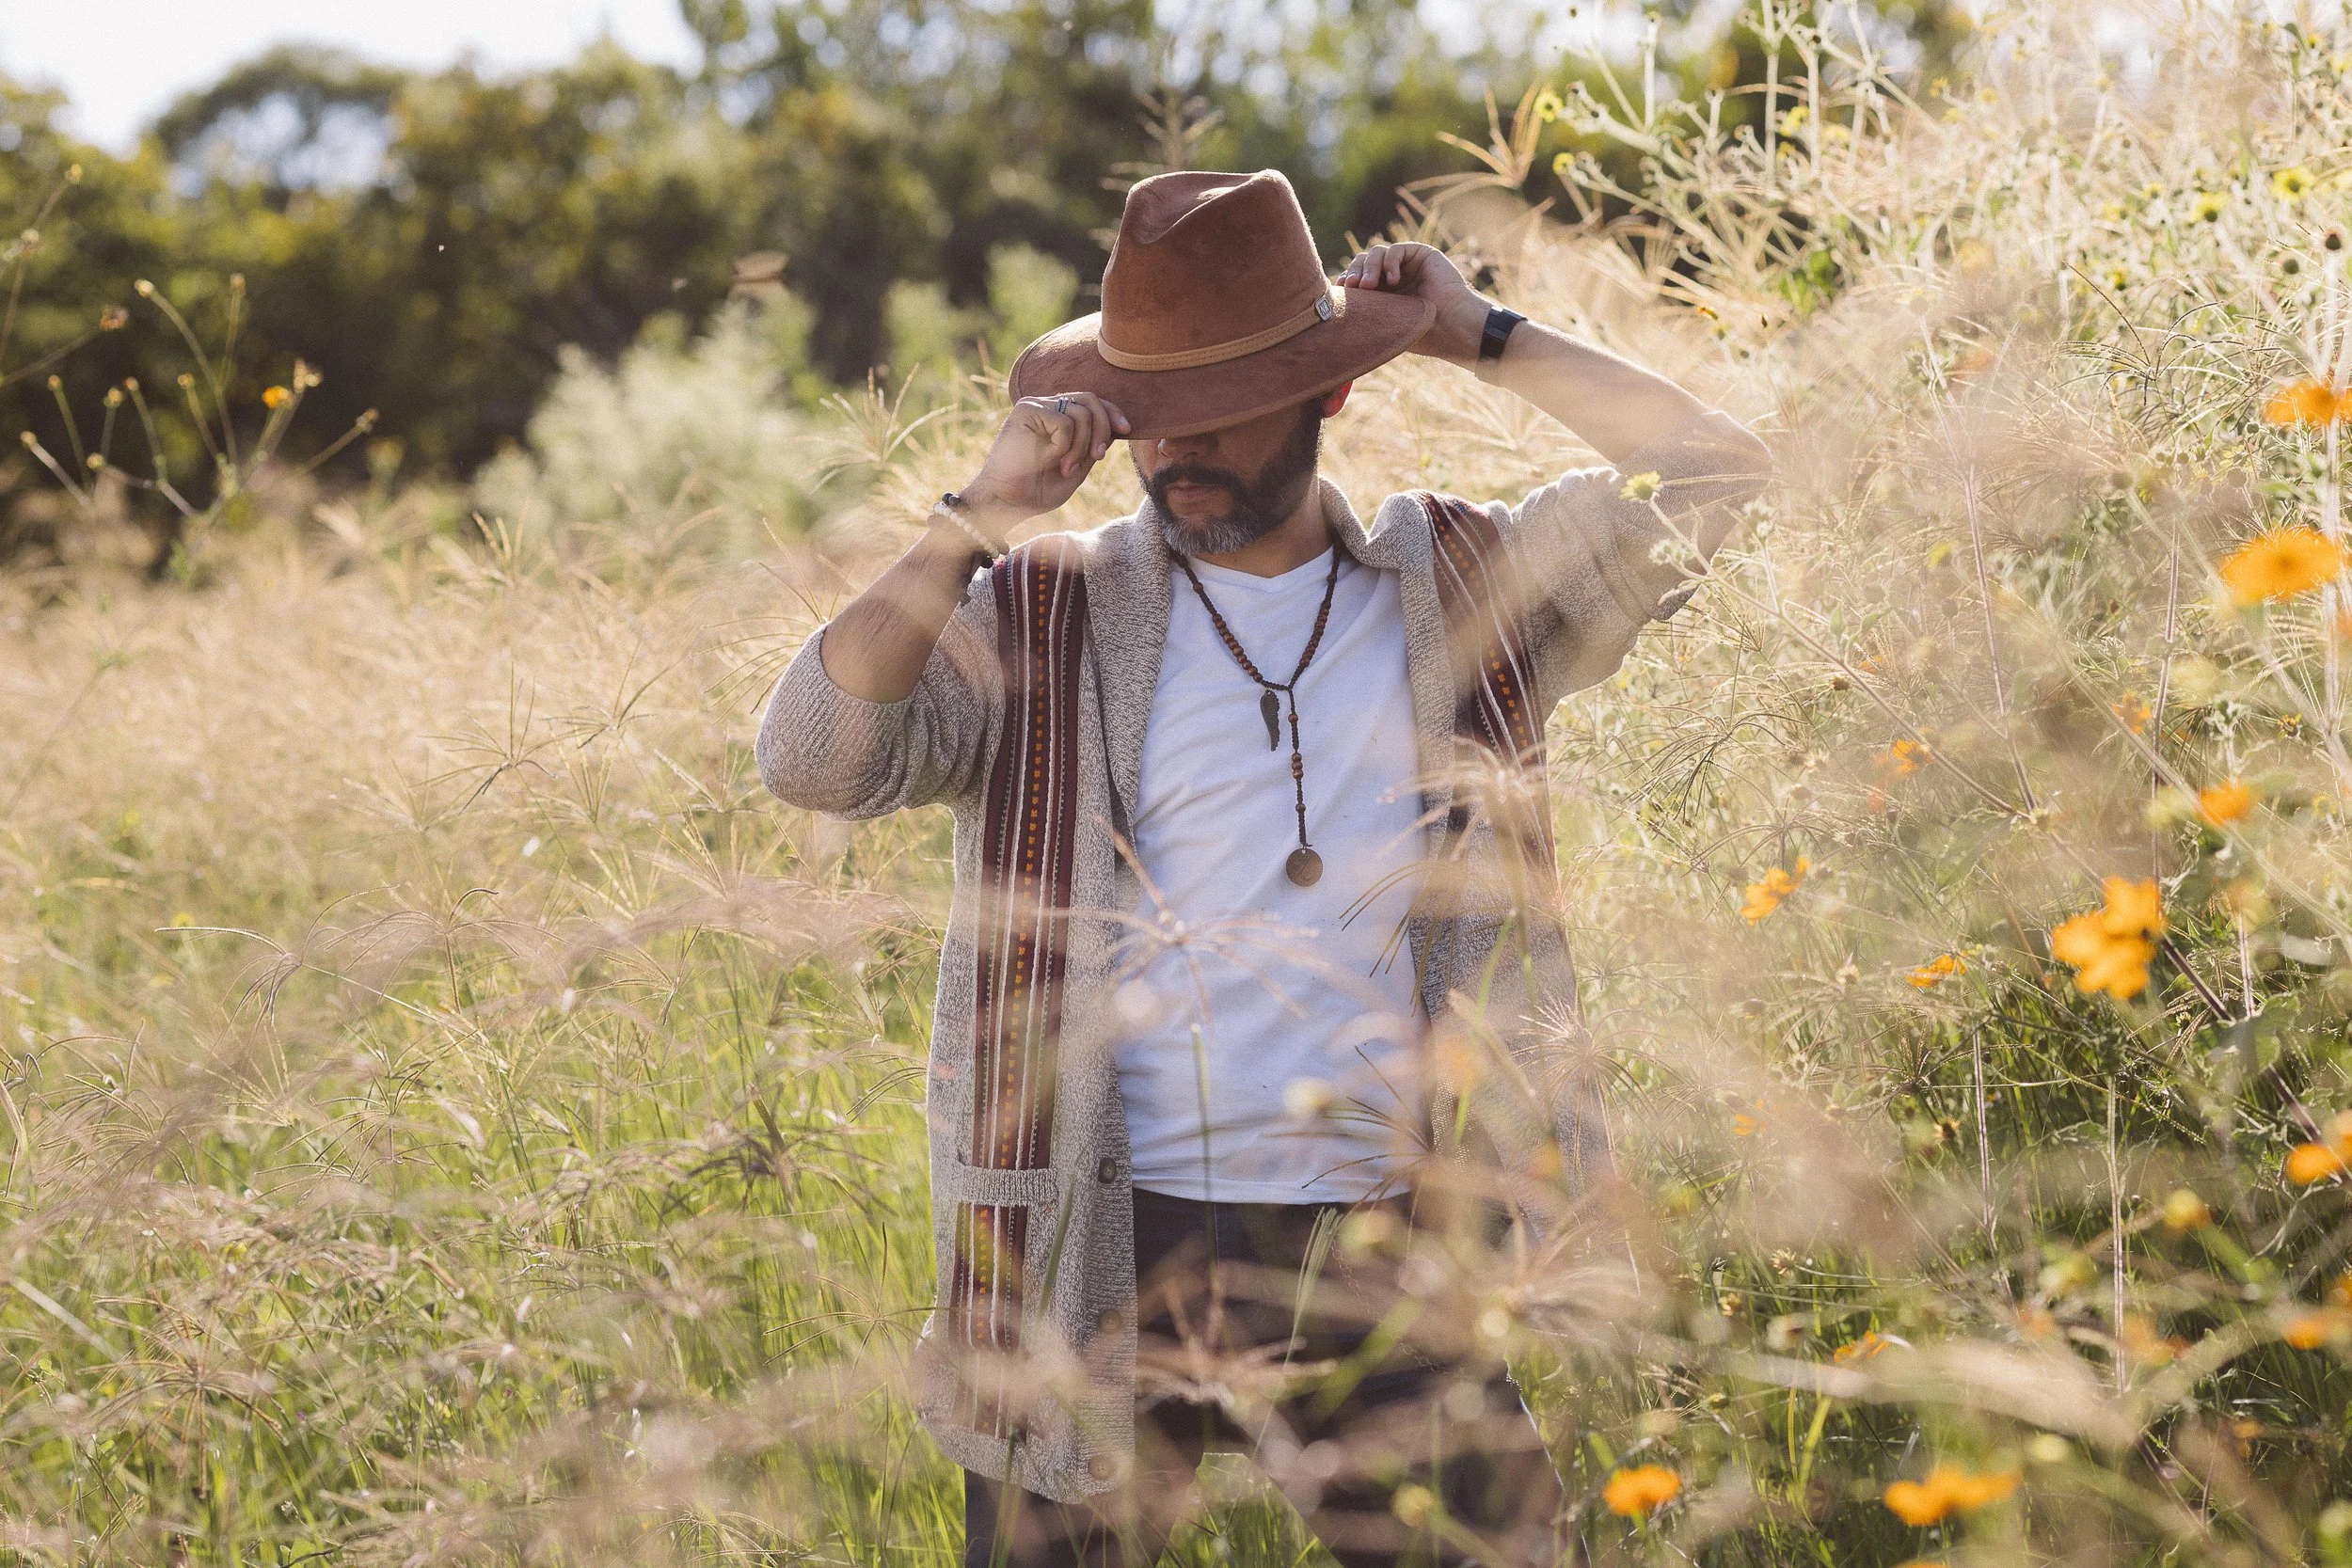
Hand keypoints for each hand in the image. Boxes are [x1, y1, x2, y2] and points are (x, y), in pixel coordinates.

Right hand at [961, 392, 1131, 525]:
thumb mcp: (1075, 471)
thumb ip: (1091, 449)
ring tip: (1065, 468)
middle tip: (1097, 456)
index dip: (1112, 413)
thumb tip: (1115, 428)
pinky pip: (1064, 422)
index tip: (1126, 430)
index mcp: (1057, 418)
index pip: (1091, 403)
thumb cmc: (1034, 492)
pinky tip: (1049, 460)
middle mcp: (1047, 407)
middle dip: (1103, 428)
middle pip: (1090, 400)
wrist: (1005, 503)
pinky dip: (1064, 447)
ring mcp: (1036, 406)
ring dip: (1081, 446)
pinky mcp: (1026, 410)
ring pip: (1081, 412)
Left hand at [1335, 241, 1489, 364]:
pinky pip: (1396, 249)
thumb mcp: (1384, 323)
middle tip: (1352, 288)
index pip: (1357, 278)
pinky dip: (1390, 262)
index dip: (1346, 281)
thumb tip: (1328, 314)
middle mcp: (1392, 275)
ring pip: (1376, 253)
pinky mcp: (1421, 253)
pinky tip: (1393, 281)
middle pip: (1363, 262)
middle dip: (1355, 273)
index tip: (1339, 293)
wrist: (1450, 328)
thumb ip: (1364, 312)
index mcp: (1382, 292)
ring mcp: (1406, 263)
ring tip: (1370, 286)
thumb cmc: (1421, 334)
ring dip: (1369, 268)